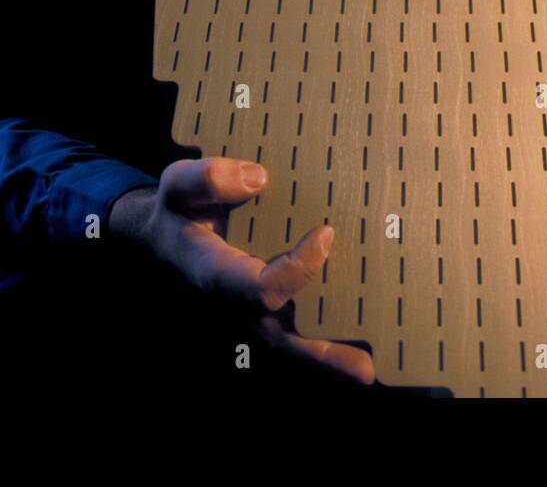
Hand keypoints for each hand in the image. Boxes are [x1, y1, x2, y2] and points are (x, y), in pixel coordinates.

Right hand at [108, 157, 375, 384]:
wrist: (171, 234)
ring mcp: (255, 307)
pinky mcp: (271, 303)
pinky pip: (299, 326)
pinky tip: (367, 337)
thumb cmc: (182, 209)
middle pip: (283, 337)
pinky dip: (329, 337)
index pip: (262, 287)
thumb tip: (259, 179)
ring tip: (376, 364)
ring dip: (334, 356)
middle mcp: (240, 301)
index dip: (297, 268)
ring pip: (295, 341)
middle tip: (367, 368)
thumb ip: (208, 179)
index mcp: (218, 275)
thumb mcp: (179, 185)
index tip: (326, 233)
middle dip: (324, 355)